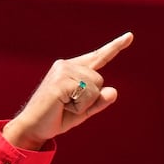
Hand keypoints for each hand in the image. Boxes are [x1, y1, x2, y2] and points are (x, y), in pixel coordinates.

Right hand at [2, 32, 133, 149]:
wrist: (33, 127)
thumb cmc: (57, 117)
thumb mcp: (85, 110)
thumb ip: (100, 101)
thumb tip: (114, 91)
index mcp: (73, 68)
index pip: (98, 56)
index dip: (115, 46)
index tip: (130, 36)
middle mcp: (67, 65)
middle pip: (100, 79)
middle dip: (91, 98)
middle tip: (69, 105)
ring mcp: (62, 71)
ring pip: (95, 87)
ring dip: (84, 103)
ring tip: (65, 106)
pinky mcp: (60, 82)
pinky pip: (87, 94)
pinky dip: (80, 107)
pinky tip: (63, 106)